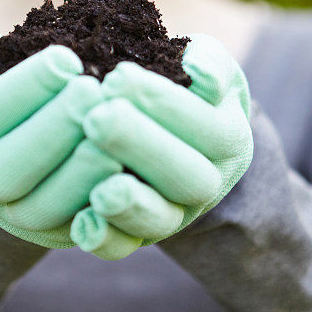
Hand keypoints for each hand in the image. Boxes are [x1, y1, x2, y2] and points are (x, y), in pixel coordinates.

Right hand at [0, 30, 122, 247]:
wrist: (10, 135)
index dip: (22, 89)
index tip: (66, 58)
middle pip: (3, 172)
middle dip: (51, 131)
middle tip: (93, 92)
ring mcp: (12, 215)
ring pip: (38, 211)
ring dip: (78, 174)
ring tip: (112, 136)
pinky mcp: (52, 233)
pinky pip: (75, 233)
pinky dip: (102, 210)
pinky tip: (128, 175)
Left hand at [70, 33, 253, 259]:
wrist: (181, 137)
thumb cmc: (188, 89)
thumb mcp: (211, 69)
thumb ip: (211, 63)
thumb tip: (196, 65)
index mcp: (228, 138)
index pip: (204, 125)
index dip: (163, 103)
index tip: (118, 76)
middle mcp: (208, 183)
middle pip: (185, 176)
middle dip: (139, 145)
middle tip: (96, 117)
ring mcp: (174, 214)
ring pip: (159, 219)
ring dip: (128, 203)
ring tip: (98, 184)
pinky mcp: (139, 237)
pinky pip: (125, 248)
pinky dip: (106, 239)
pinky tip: (82, 222)